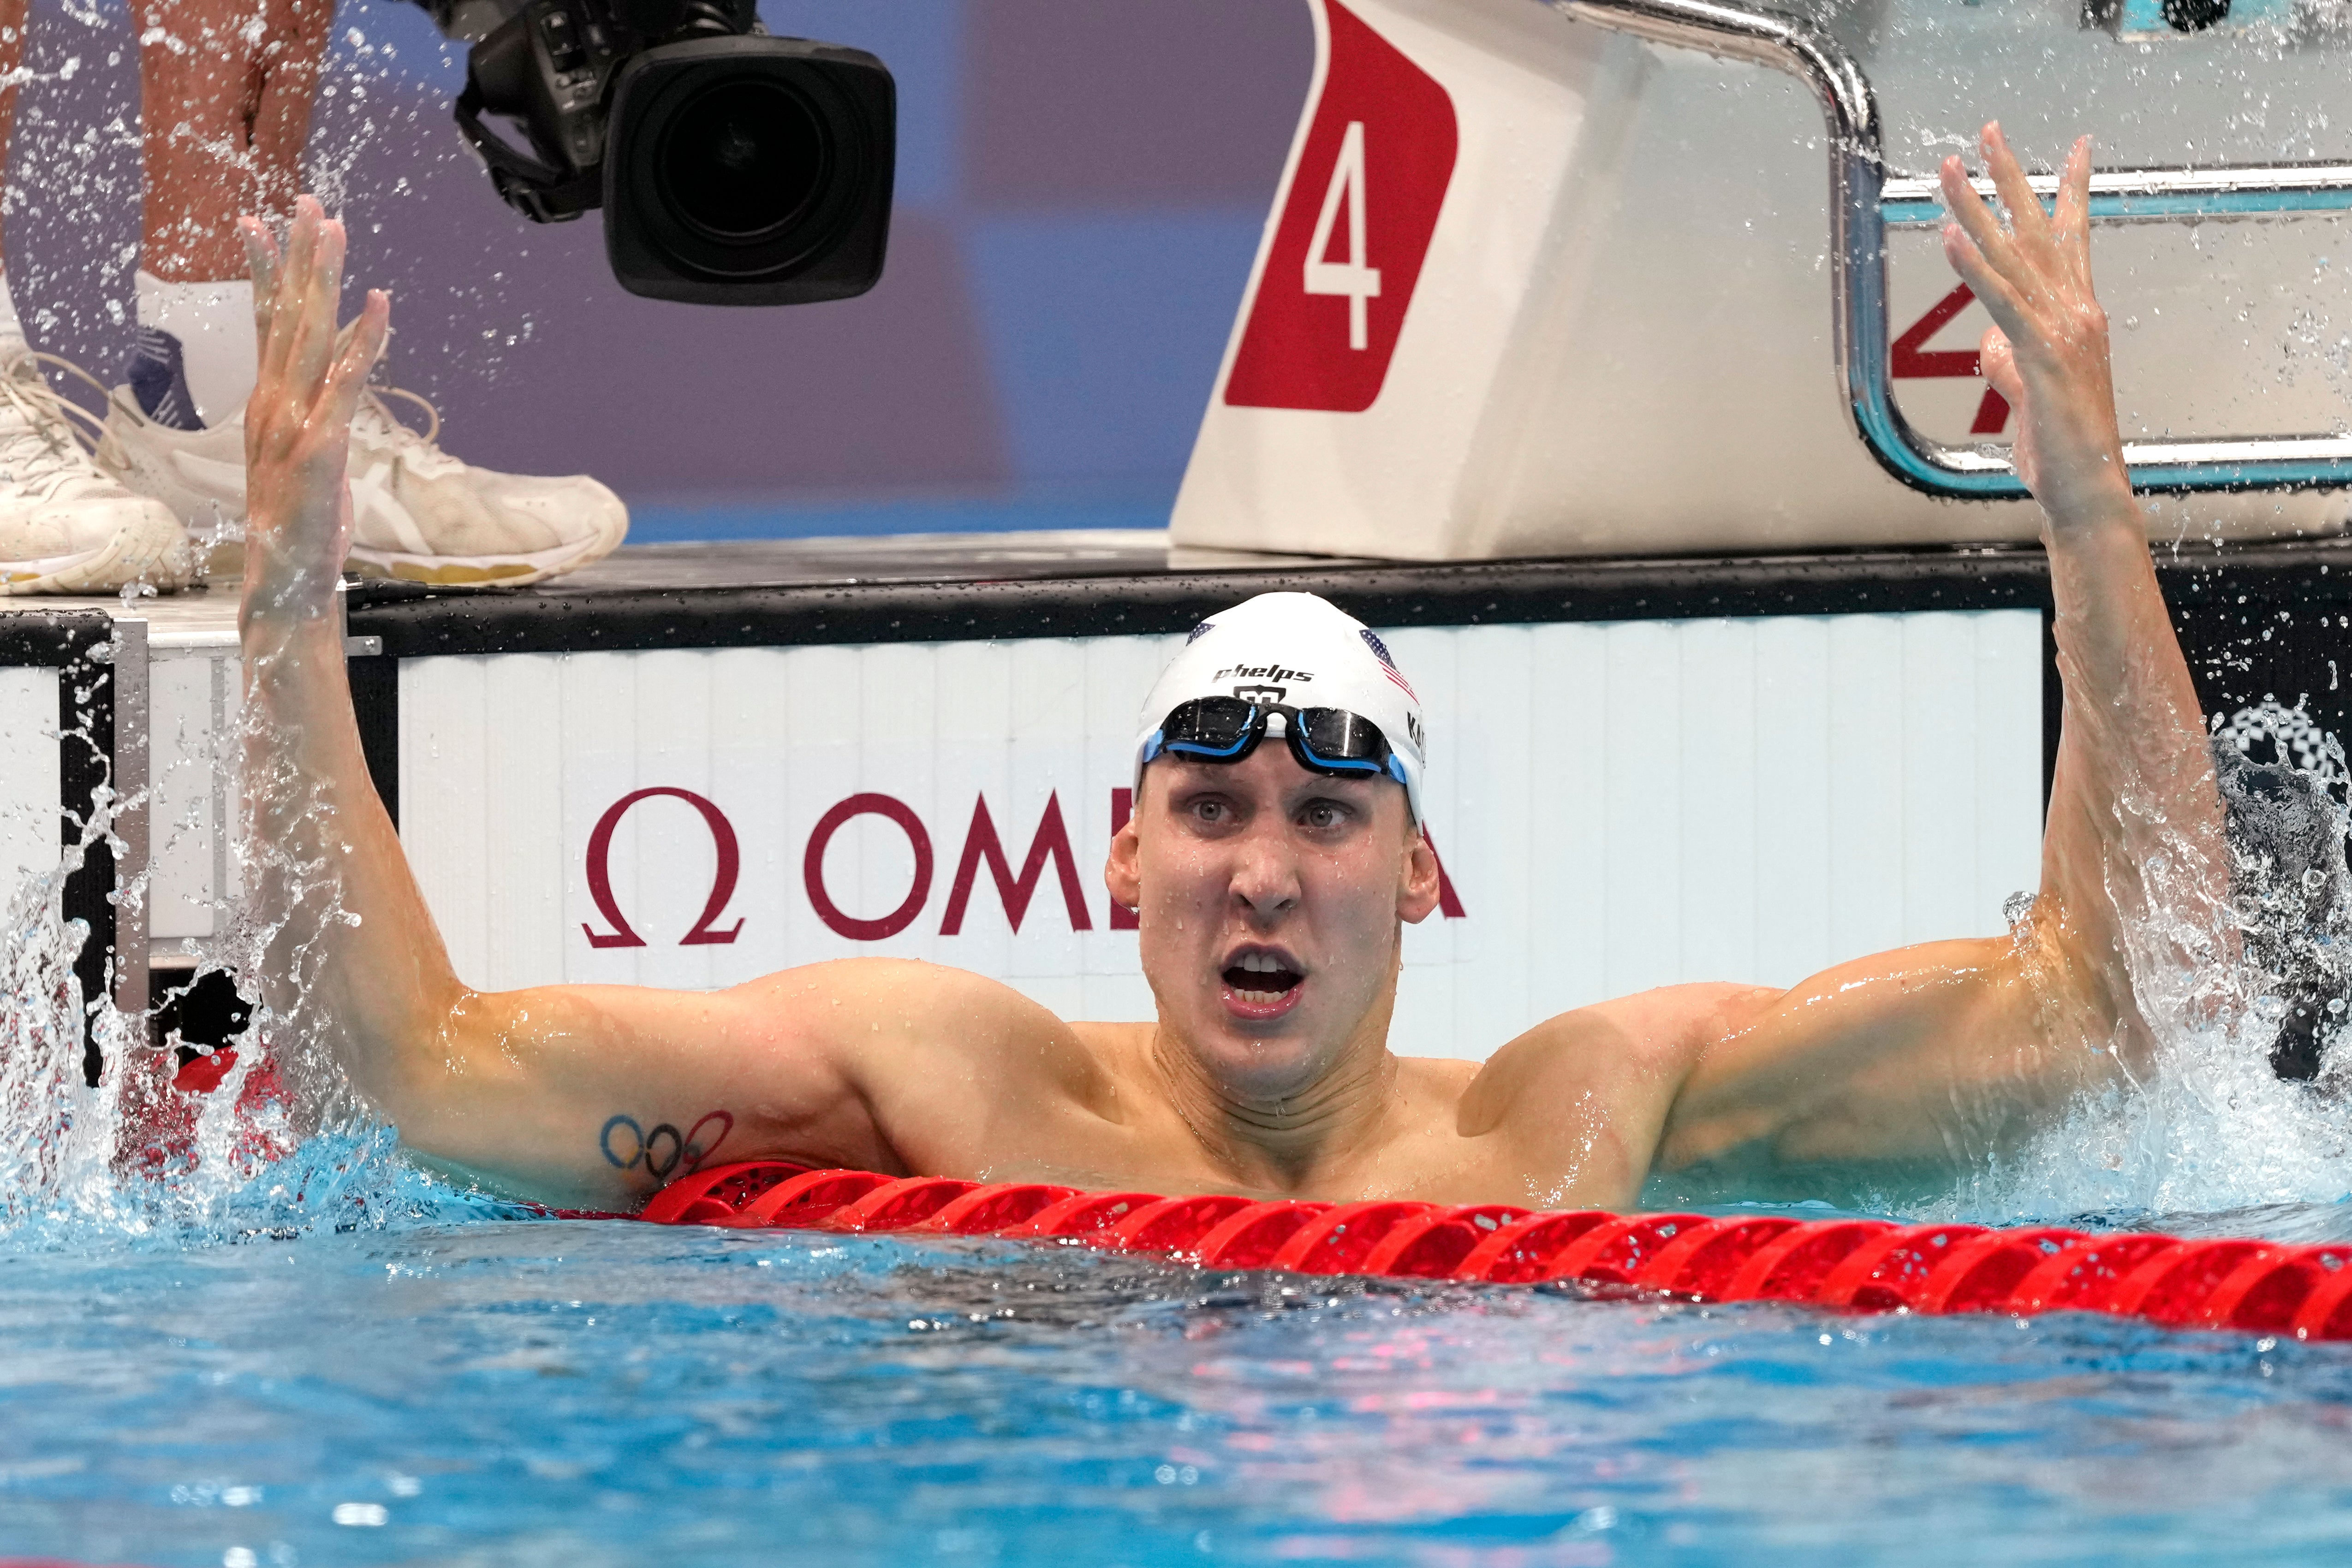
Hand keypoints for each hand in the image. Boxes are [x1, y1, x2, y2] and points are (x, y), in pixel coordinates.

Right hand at [238, 196, 389, 621]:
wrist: (286, 581)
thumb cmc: (299, 524)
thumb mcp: (306, 458)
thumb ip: (314, 415)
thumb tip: (334, 379)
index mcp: (268, 404)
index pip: (264, 323)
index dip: (264, 271)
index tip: (258, 221)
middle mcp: (273, 404)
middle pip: (285, 314)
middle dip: (297, 255)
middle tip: (307, 201)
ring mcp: (293, 422)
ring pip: (308, 334)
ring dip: (323, 277)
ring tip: (334, 226)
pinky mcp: (321, 445)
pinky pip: (346, 381)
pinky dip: (363, 339)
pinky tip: (379, 302)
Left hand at [1939, 124, 2134, 529]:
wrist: (2086, 491)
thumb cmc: (2062, 448)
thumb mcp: (2027, 395)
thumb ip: (2009, 363)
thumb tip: (1992, 343)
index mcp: (2076, 317)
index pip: (2072, 239)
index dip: (2068, 190)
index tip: (2074, 146)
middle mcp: (2075, 313)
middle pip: (2038, 230)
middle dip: (2011, 178)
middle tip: (1988, 131)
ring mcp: (2061, 333)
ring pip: (2012, 257)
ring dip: (1976, 210)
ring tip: (1949, 170)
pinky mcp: (2041, 359)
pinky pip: (2001, 304)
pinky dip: (1975, 269)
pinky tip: (1950, 240)